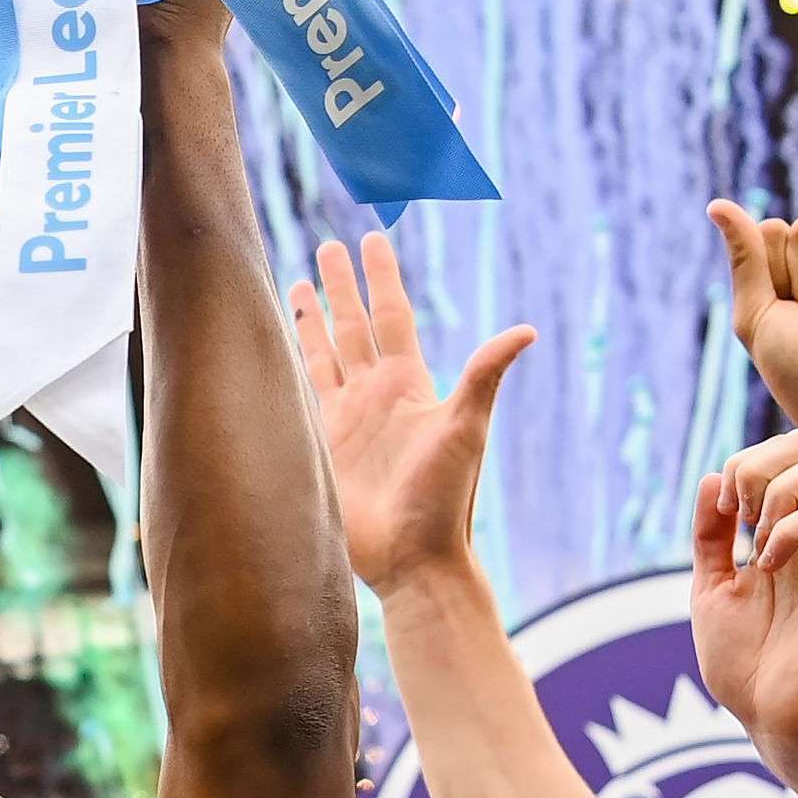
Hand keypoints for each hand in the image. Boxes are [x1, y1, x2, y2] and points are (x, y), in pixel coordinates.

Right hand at [293, 232, 528, 593]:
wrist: (413, 559)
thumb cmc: (446, 498)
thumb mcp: (467, 429)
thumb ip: (484, 375)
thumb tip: (526, 329)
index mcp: (409, 384)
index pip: (391, 314)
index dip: (381, 276)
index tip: (372, 239)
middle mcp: (375, 395)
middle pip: (353, 326)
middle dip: (341, 286)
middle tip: (329, 244)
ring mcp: (345, 420)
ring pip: (323, 355)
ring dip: (311, 320)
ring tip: (294, 284)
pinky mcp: (320, 448)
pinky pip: (298, 395)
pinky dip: (286, 367)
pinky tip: (272, 347)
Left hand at [687, 432, 797, 762]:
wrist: (774, 718)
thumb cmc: (746, 665)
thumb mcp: (712, 588)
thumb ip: (711, 535)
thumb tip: (713, 476)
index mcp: (789, 532)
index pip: (786, 454)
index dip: (746, 463)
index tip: (722, 513)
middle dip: (763, 461)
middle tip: (738, 513)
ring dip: (778, 490)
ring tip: (756, 539)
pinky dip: (790, 528)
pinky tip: (767, 566)